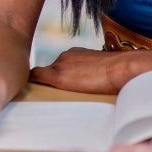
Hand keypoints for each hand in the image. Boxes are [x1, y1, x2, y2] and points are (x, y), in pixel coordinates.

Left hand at [29, 47, 146, 94]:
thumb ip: (93, 72)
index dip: (59, 75)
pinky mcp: (58, 75)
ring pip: (44, 76)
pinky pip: (36, 77)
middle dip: (51, 82)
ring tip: (48, 98)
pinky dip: (32, 83)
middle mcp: (65, 56)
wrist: (122, 68)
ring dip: (45, 85)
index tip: (60, 86)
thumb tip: (97, 83)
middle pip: (50, 71)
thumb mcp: (104, 68)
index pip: (61, 65)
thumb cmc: (120, 72)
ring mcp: (60, 64)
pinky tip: (29, 91)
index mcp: (76, 53)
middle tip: (55, 96)